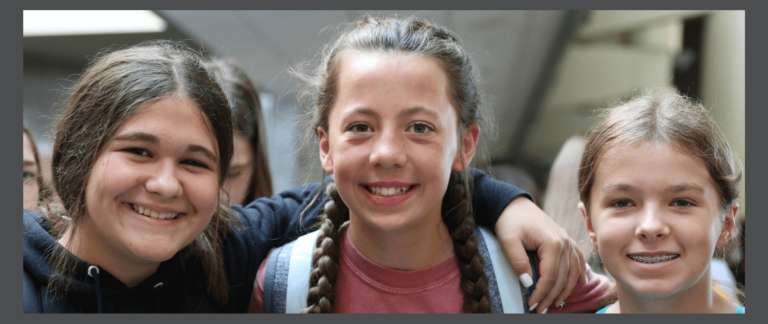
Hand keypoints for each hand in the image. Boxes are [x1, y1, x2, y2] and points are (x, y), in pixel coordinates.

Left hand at [494, 196, 585, 313]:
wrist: (514, 205)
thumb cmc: (510, 221)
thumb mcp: (508, 240)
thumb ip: (518, 261)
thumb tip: (529, 283)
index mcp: (552, 243)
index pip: (550, 276)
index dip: (542, 293)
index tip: (532, 305)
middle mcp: (565, 243)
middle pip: (562, 278)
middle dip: (551, 297)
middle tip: (540, 310)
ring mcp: (568, 241)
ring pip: (572, 272)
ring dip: (565, 290)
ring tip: (554, 304)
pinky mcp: (566, 241)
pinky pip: (578, 260)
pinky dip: (579, 273)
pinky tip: (580, 284)